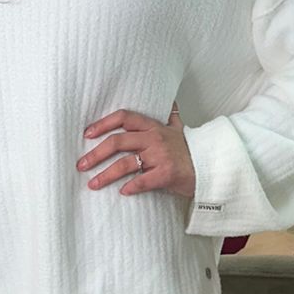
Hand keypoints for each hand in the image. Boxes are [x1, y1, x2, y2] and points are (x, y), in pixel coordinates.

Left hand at [76, 101, 195, 199]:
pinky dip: (130, 187)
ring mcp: (160, 156)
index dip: (103, 124)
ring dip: (106, 175)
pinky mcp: (167, 174)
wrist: (212, 167)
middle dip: (96, 154)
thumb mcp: (180, 129)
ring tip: (92, 184)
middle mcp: (155, 139)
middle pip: (117, 142)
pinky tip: (122, 192)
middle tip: (81, 164)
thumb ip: (170, 116)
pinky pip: (143, 181)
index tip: (87, 134)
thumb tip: (170, 101)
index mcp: (154, 127)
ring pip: (126, 164)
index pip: (124, 118)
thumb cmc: (192, 150)